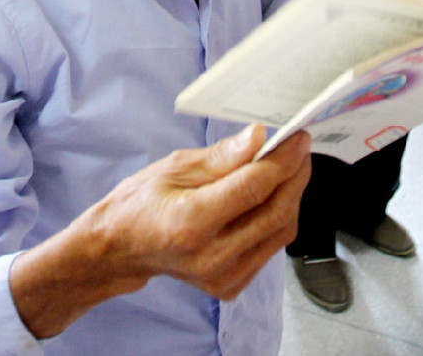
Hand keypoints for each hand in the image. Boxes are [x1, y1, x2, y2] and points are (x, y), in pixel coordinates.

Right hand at [93, 125, 310, 297]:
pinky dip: (276, 218)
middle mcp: (211, 256)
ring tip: (286, 168)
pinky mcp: (232, 285)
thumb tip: (259, 138)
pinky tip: (269, 197)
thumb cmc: (142, 203)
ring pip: (280, 232)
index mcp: (191, 222)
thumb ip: (222, 157)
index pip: (253, 189)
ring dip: (290, 197)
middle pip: (275, 213)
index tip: (297, 138)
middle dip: (295, 176)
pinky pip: (270, 247)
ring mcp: (224, 276)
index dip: (282, 161)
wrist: (123, 248)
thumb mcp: (175, 167)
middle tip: (299, 149)